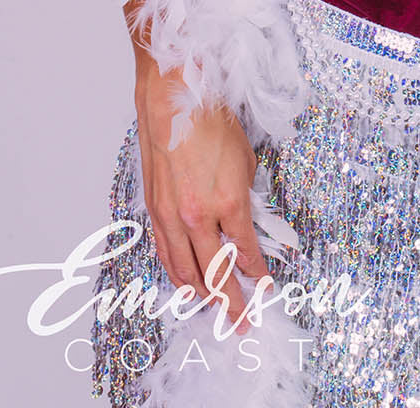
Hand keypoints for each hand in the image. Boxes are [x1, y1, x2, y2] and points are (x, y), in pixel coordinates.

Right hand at [134, 62, 269, 331]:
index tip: (265, 288)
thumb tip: (246, 223)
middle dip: (231, 303)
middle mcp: (198, 217)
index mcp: (228, 203)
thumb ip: (246, 198)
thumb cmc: (212, 121)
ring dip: (201, 296)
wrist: (175, 98)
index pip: (245, 254)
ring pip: (185, 272)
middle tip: (241, 322)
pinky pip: (165, 254)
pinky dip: (176, 274)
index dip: (257, 275)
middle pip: (215, 275)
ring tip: (214, 311)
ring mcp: (172, 216)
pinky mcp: (154, 210)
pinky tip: (184, 284)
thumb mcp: (246, 160)